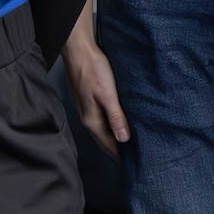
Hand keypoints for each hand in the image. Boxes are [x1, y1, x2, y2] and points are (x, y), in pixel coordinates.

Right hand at [62, 26, 129, 157]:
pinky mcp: (88, 101)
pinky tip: (119, 121)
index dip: (121, 154)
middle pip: (104, 140)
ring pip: (102, 130)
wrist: (79, 51)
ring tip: (129, 141)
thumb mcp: (108, 95)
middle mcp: (87, 118)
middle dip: (118, 148)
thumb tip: (123, 139)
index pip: (108, 144)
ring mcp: (86, 110)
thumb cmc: (93, 70)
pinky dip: (110, 124)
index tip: (135, 162)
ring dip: (114, 136)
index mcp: (92, 120)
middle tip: (134, 155)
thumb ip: (116, 117)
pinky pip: (100, 119)